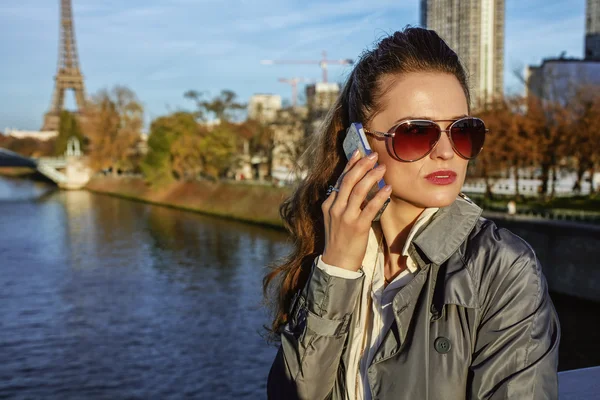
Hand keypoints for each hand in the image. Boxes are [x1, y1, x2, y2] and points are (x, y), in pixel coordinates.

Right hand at [321, 151, 391, 271]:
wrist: (337, 263)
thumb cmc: (339, 240)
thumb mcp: (334, 218)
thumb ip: (342, 203)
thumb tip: (357, 186)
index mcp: (329, 204)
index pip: (340, 179)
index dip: (350, 164)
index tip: (360, 152)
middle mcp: (335, 208)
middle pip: (348, 181)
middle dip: (361, 165)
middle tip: (373, 155)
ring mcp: (345, 217)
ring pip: (358, 191)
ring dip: (371, 177)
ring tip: (382, 168)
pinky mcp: (357, 227)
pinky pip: (370, 208)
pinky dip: (379, 197)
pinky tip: (388, 189)